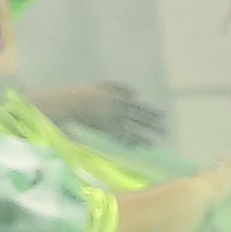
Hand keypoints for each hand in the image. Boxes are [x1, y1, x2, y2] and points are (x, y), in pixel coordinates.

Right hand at [41, 78, 171, 145]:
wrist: (65, 105)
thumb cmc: (80, 95)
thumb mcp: (99, 86)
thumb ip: (117, 87)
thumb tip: (136, 92)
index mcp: (116, 96)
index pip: (137, 106)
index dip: (150, 111)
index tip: (162, 116)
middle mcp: (117, 108)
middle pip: (138, 117)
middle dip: (152, 123)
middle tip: (165, 129)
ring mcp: (111, 119)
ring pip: (133, 127)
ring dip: (146, 134)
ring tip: (157, 139)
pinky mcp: (105, 129)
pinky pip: (122, 136)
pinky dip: (132, 141)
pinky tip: (141, 145)